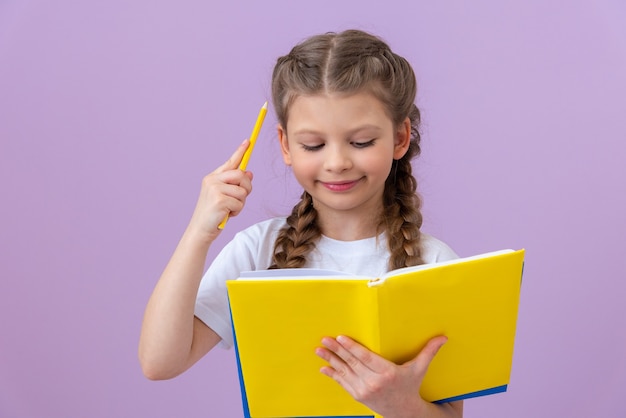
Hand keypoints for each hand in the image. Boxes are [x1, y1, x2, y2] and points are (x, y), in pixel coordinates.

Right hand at [187, 140, 253, 239]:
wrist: (201, 230)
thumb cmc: (214, 214)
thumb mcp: (225, 196)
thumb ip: (235, 185)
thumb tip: (249, 172)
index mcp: (212, 178)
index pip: (230, 162)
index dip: (240, 151)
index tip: (248, 141)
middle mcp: (212, 180)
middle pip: (241, 175)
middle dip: (247, 187)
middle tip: (241, 198)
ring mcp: (215, 190)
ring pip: (243, 191)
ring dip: (241, 203)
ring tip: (229, 209)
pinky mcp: (219, 200)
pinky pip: (239, 203)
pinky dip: (237, 212)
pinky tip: (227, 215)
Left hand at [315, 335, 447, 417]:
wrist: (404, 411)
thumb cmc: (410, 386)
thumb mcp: (419, 369)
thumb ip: (429, 351)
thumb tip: (444, 336)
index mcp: (387, 373)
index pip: (366, 357)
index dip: (352, 347)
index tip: (341, 338)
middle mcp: (374, 382)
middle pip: (352, 363)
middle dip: (337, 351)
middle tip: (325, 340)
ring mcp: (365, 390)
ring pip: (344, 372)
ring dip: (330, 361)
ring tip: (319, 350)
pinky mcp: (358, 396)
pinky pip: (343, 383)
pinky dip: (332, 375)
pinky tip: (323, 367)